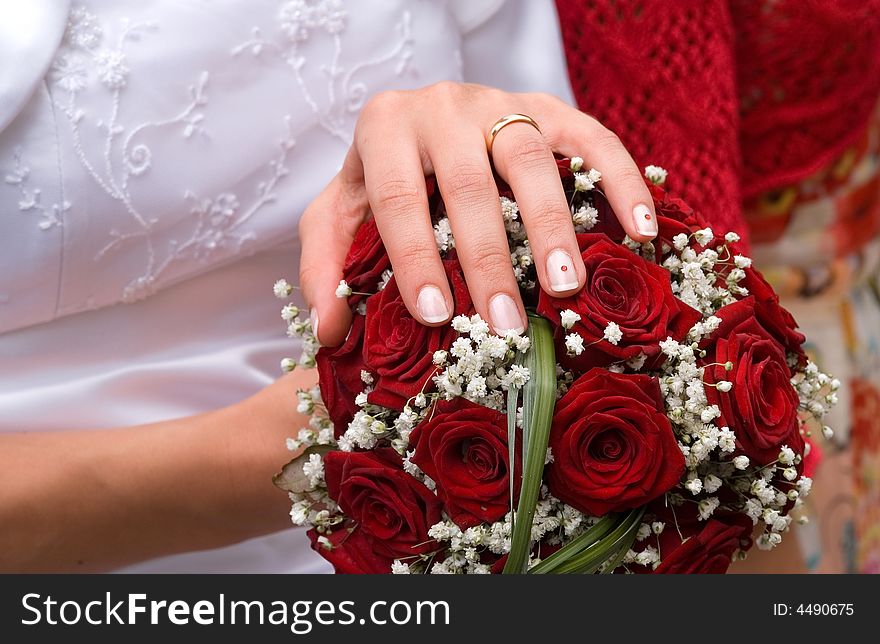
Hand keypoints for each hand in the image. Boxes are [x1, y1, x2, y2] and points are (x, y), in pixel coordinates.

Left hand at [299, 82, 656, 345]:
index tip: (435, 315)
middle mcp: (442, 106)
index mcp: (385, 128)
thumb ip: (323, 268)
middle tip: (504, 320)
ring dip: (551, 226)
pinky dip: (621, 182)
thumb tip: (330, 332)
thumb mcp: (339, 215)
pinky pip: (593, 139)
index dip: (414, 257)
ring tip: (565, 286)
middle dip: (487, 257)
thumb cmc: (380, 179)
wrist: (420, 120)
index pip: (397, 197)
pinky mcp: (549, 107)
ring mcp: (501, 101)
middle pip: (468, 183)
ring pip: (531, 158)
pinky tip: (643, 230)